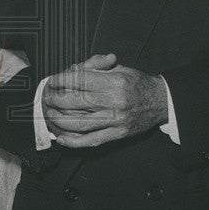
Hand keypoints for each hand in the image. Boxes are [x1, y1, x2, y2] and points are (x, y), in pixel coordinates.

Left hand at [42, 53, 167, 147]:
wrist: (160, 101)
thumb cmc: (137, 83)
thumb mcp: (119, 68)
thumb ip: (96, 66)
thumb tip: (73, 69)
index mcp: (115, 82)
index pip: (81, 80)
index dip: (63, 80)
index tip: (53, 80)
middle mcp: (115, 102)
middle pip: (77, 102)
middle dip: (57, 100)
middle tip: (47, 97)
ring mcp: (116, 120)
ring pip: (81, 123)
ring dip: (61, 121)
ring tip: (50, 115)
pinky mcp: (118, 135)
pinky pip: (92, 140)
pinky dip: (75, 142)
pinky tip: (62, 138)